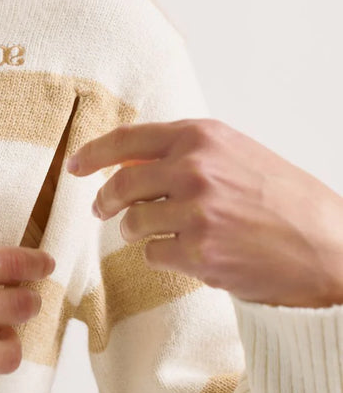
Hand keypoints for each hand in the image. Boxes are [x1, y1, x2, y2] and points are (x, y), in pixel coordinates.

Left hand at [67, 118, 342, 307]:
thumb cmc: (285, 201)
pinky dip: (162, 256)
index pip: (127, 139)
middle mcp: (195, 168)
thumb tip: (131, 160)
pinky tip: (188, 254)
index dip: (93, 154)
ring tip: (156, 234)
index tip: (75, 166)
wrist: (328, 247)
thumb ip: (186, 153)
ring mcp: (195, 211)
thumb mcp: (236, 155)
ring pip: (132, 224)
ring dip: (137, 232)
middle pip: (120, 185)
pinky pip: (153, 254)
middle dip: (104, 201)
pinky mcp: (198, 252)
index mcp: (202, 136)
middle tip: (101, 209)